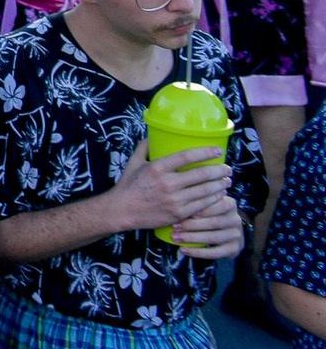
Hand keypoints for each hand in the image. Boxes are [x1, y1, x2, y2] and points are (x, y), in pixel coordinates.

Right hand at [107, 139, 232, 232]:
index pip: (186, 156)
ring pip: (205, 191)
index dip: (205, 152)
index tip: (217, 151)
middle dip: (219, 171)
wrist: (122, 210)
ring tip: (226, 181)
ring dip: (219, 185)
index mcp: (157, 167)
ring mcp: (174, 200)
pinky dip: (213, 199)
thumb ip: (144, 147)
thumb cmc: (128, 185)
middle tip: (227, 168)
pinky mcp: (179, 213)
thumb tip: (154, 135)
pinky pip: (202, 205)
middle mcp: (167, 183)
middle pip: (201, 174)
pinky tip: (219, 195)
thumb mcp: (133, 163)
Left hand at [168, 195, 246, 258]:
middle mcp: (236, 219)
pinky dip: (198, 252)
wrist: (228, 232)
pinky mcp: (234, 249)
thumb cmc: (209, 213)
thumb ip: (197, 200)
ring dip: (192, 238)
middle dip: (191, 225)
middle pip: (213, 222)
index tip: (180, 210)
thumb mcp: (206, 204)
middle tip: (174, 226)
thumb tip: (176, 199)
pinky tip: (183, 250)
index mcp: (230, 204)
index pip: (214, 205)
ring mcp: (236, 235)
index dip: (197, 209)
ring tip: (175, 238)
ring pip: (213, 238)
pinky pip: (215, 253)